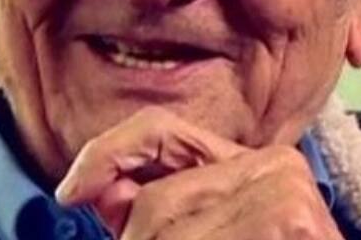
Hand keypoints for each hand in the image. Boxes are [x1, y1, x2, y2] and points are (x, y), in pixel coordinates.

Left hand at [54, 107, 343, 239]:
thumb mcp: (205, 233)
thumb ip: (156, 210)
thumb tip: (94, 190)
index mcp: (257, 165)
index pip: (161, 132)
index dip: (107, 154)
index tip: (70, 192)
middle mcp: (275, 166)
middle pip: (156, 200)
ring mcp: (285, 193)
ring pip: (163, 225)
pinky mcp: (290, 222)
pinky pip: (197, 239)